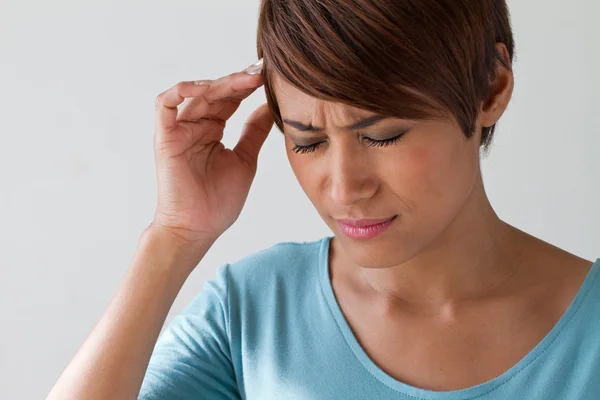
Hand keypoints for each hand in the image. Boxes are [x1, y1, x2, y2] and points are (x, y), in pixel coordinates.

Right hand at [151, 60, 273, 243]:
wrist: (197, 229)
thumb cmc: (218, 202)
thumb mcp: (245, 159)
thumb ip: (253, 131)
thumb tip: (269, 106)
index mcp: (213, 131)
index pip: (229, 99)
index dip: (246, 87)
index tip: (269, 78)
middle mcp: (194, 126)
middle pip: (214, 93)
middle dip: (238, 81)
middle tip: (261, 73)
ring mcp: (178, 130)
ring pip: (195, 94)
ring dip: (220, 84)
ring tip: (245, 81)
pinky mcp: (164, 137)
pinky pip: (165, 104)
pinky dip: (183, 91)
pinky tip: (206, 88)